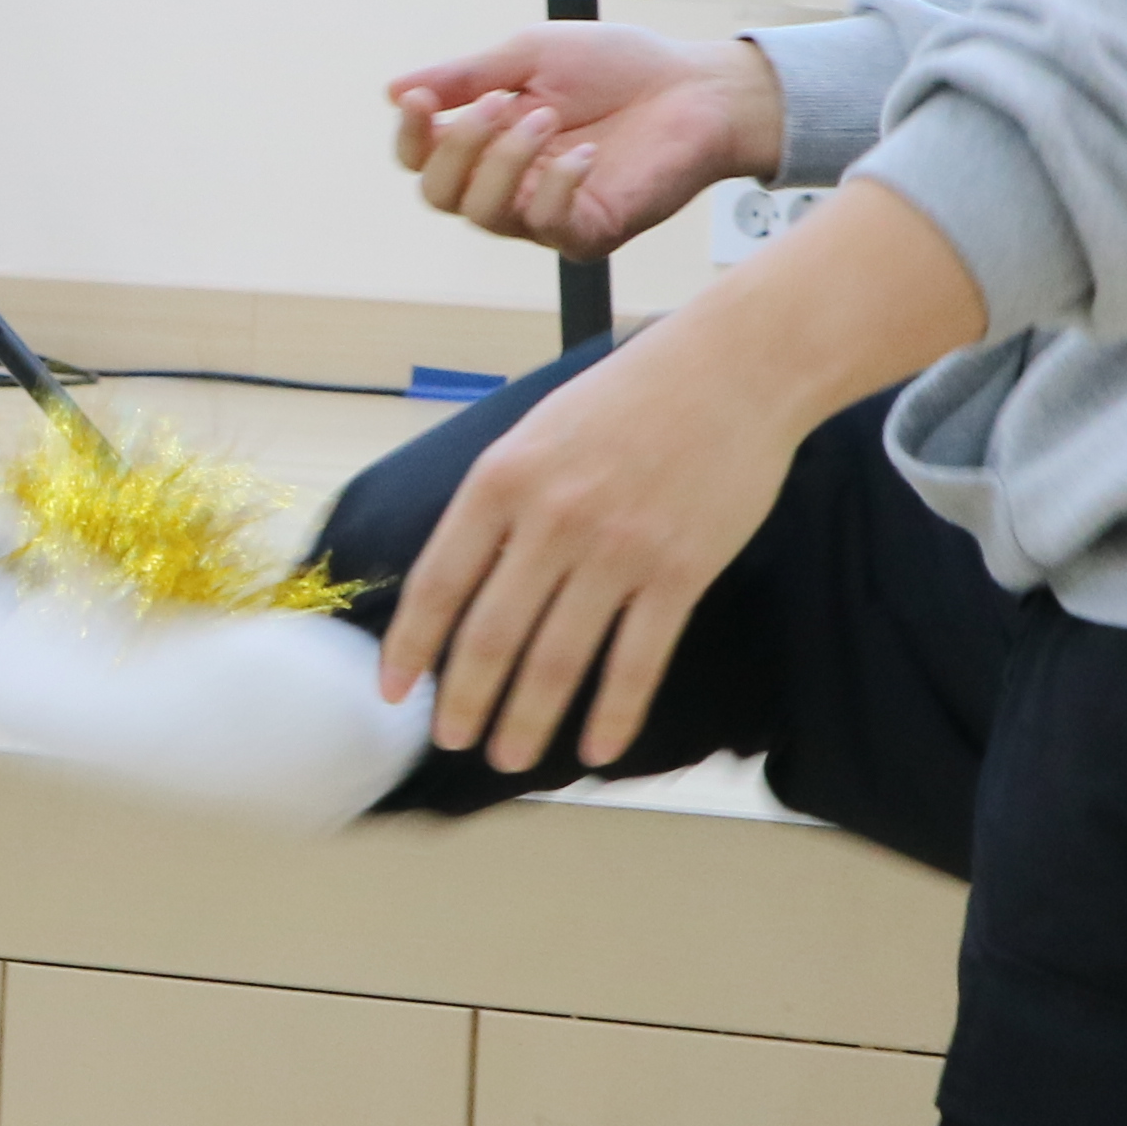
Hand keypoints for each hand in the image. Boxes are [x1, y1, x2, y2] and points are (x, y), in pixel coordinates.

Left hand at [375, 178, 1002, 775]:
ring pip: (557, 660)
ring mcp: (617, 549)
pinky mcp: (678, 571)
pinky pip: (637, 662)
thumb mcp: (538, 430)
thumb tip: (458, 579)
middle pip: (492, 635)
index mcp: (502, 479)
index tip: (393, 692)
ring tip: (510, 757)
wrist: (733, 368)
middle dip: (464, 701)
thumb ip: (498, 500)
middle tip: (450, 741)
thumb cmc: (630, 396)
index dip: (411, 647)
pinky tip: (597, 750)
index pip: (439, 583)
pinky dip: (613, 714)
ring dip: (528, 720)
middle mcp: (551, 519)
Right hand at [384, 25, 783, 261]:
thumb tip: (393, 90)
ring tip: (546, 118)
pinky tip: (585, 153)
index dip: (411, 136)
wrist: (696, 86)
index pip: (423, 160)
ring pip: (485, 215)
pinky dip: (555, 185)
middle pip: (440, 196)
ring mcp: (547, 214)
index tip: (421, 100)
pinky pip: (545, 226)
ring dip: (505, 160)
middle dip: (458, 147)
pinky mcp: (590, 231)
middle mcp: (510, 185)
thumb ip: (466, 77)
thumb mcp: (530, 56)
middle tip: (500, 103)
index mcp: (489, 142)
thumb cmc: (618, 68)